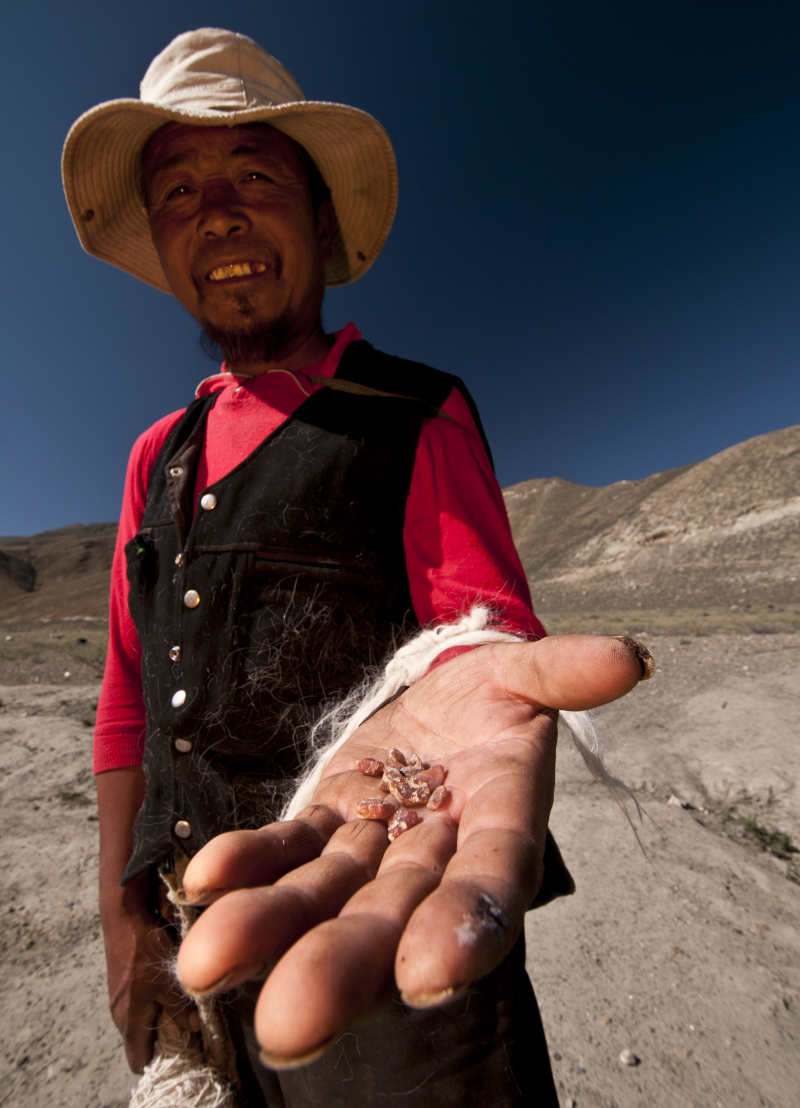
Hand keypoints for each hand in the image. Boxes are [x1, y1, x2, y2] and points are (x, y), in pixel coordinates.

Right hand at [102, 894, 198, 1072]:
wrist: (124, 918)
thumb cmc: (146, 951)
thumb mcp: (169, 981)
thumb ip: (181, 1009)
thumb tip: (195, 1026)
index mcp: (130, 1021)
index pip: (138, 1060)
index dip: (158, 1061)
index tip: (179, 1052)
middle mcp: (120, 1015)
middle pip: (140, 1042)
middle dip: (161, 1039)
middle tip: (185, 1029)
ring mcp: (119, 999)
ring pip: (140, 1022)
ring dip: (157, 1018)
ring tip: (179, 1007)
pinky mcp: (122, 984)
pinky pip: (138, 1006)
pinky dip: (152, 1004)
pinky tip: (167, 988)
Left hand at [175, 635, 647, 1065]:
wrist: (448, 700)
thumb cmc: (496, 695)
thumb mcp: (526, 675)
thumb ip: (563, 673)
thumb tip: (631, 660)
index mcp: (500, 826)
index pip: (491, 884)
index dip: (467, 924)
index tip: (429, 974)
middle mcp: (435, 856)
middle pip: (393, 919)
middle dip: (344, 968)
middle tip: (289, 1028)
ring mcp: (375, 846)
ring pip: (325, 896)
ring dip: (271, 930)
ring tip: (208, 962)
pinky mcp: (329, 822)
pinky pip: (288, 850)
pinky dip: (250, 866)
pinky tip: (203, 881)